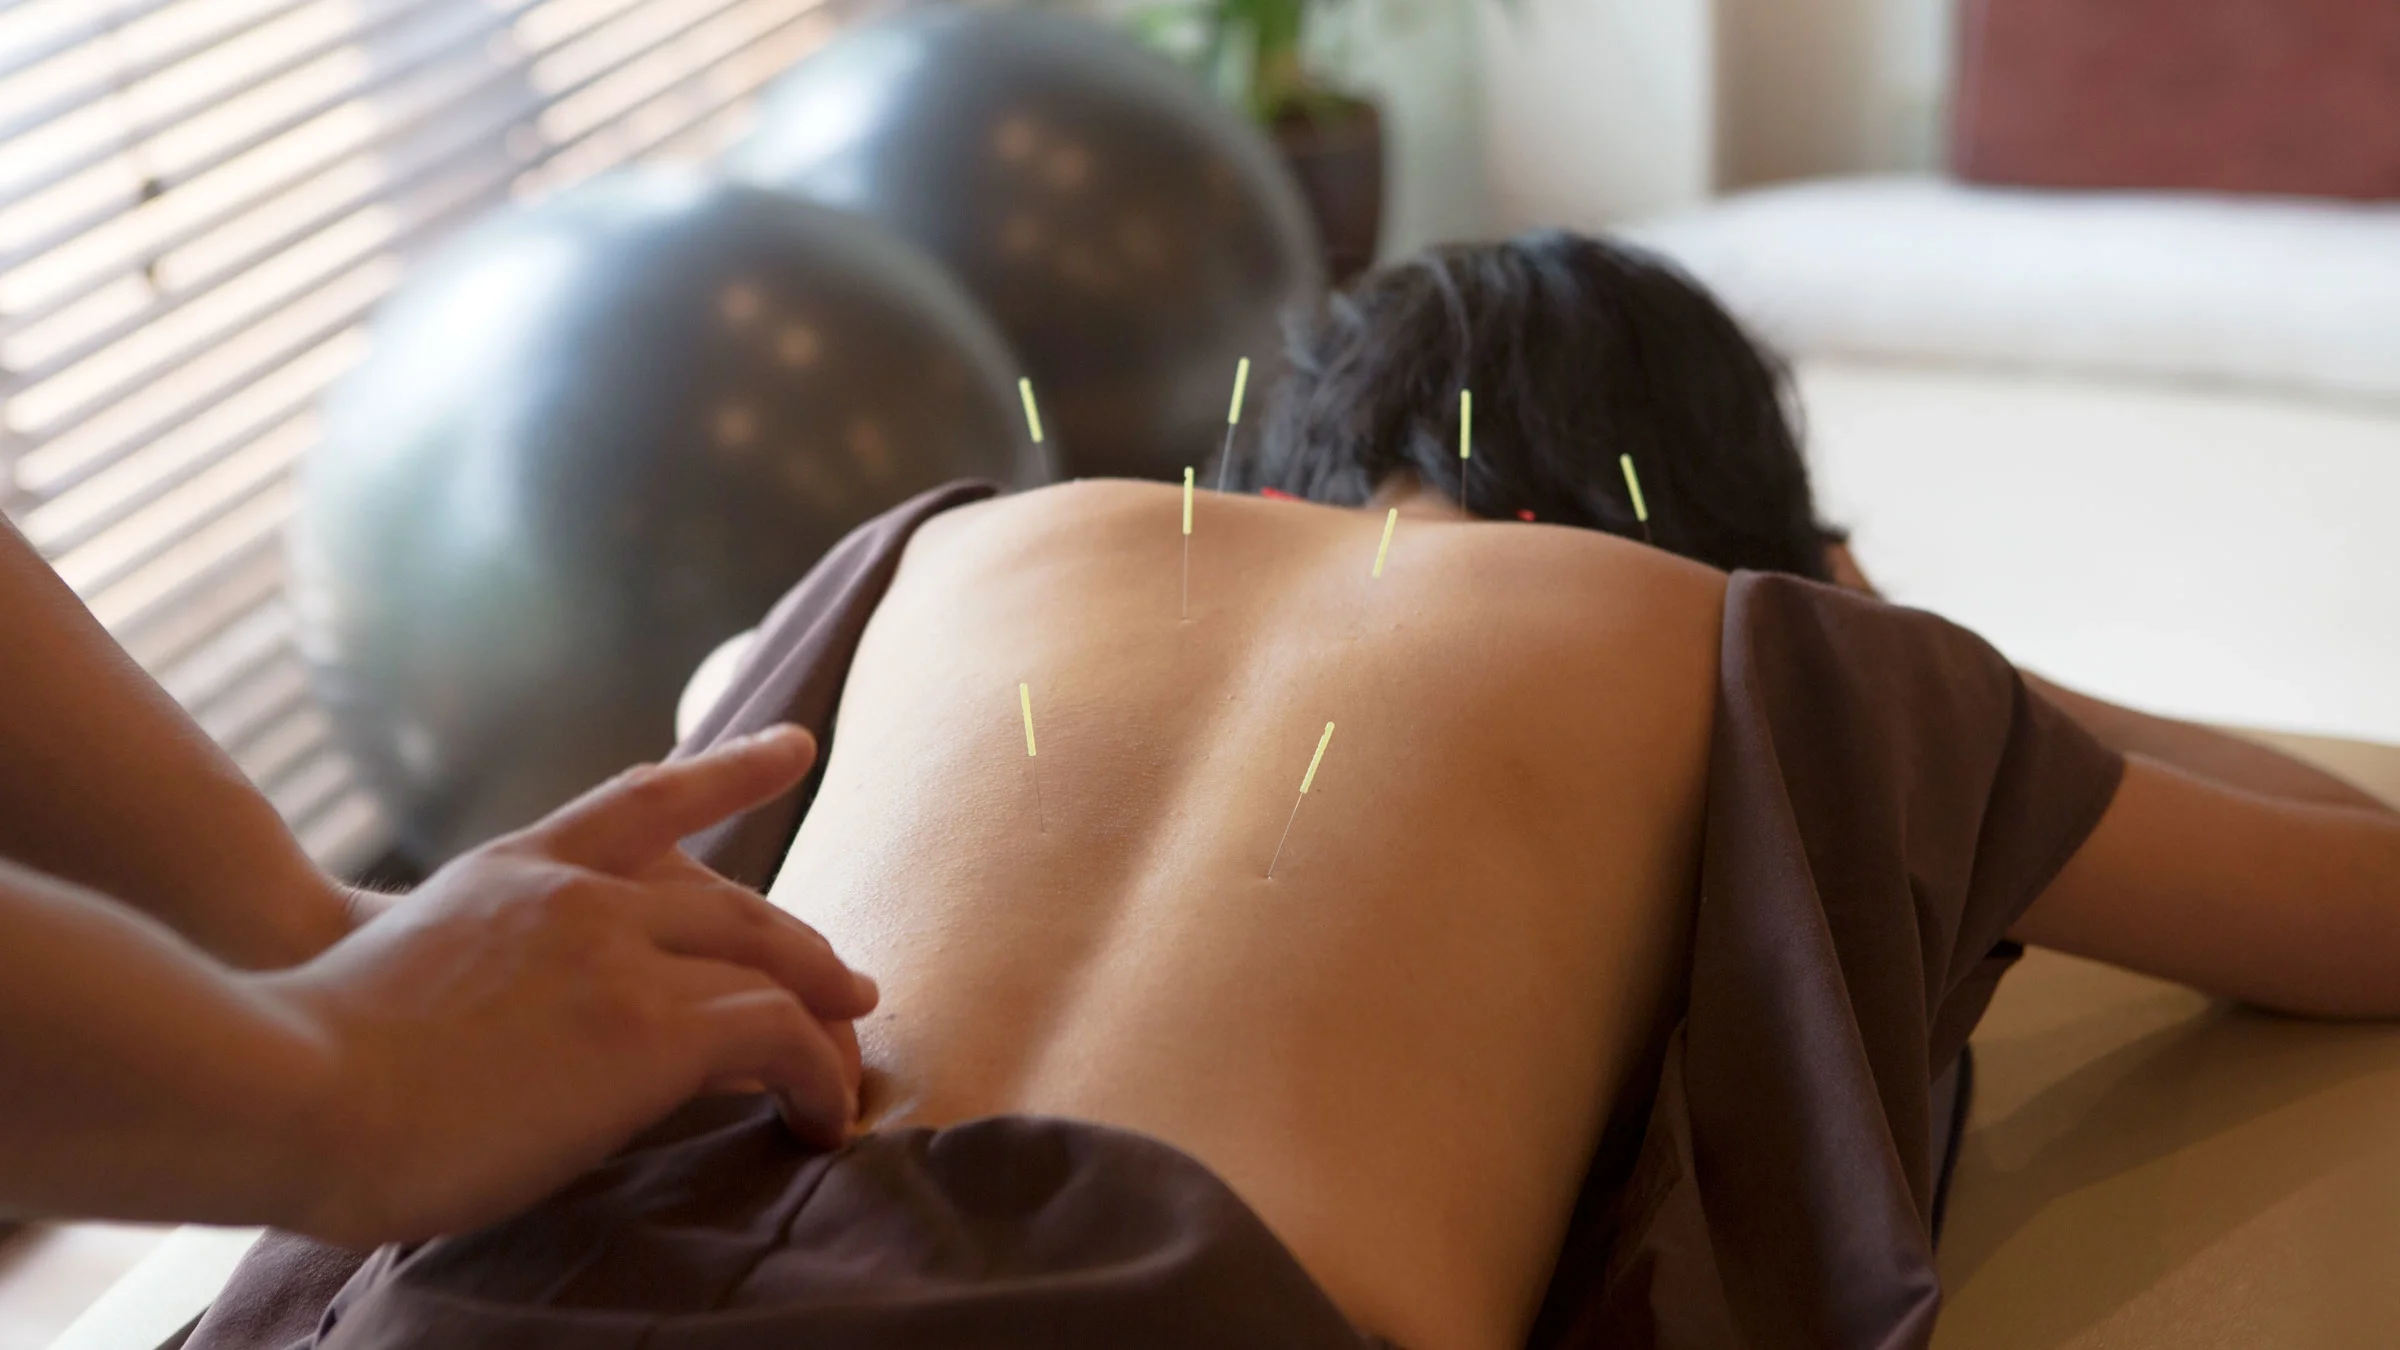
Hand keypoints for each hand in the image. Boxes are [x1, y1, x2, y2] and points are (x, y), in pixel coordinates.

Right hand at [251, 726, 875, 1245]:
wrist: (289, 1083)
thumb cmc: (305, 1062)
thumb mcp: (397, 971)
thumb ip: (478, 972)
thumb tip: (506, 1031)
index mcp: (514, 870)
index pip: (644, 801)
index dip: (729, 774)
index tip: (793, 748)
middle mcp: (580, 894)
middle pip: (732, 902)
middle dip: (800, 945)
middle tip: (848, 983)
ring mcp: (620, 952)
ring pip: (770, 963)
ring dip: (823, 1018)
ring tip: (848, 1067)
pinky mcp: (653, 1027)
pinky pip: (780, 1036)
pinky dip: (819, 1075)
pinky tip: (822, 1115)